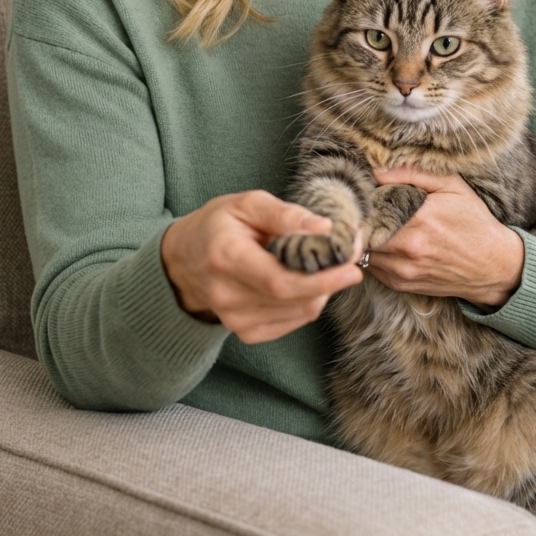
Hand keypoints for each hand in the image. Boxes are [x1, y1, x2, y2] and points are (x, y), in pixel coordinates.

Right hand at [161, 191, 363, 342]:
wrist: (184, 259)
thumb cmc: (218, 225)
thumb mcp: (246, 203)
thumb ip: (284, 213)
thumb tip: (324, 228)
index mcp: (226, 257)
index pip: (280, 280)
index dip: (321, 279)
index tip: (351, 266)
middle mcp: (227, 295)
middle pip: (294, 299)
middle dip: (331, 280)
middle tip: (351, 256)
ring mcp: (234, 319)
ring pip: (299, 312)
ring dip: (323, 289)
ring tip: (328, 262)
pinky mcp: (245, 332)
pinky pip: (293, 321)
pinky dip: (308, 301)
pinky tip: (305, 280)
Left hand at [369, 168, 524, 308]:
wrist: (493, 267)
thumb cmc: (474, 222)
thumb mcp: (452, 186)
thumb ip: (413, 173)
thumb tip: (377, 169)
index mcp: (419, 220)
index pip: (370, 208)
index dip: (361, 199)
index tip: (362, 191)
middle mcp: (408, 249)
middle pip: (361, 231)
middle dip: (358, 218)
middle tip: (361, 206)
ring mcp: (403, 270)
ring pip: (362, 251)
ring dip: (363, 237)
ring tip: (372, 223)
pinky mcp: (401, 284)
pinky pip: (371, 267)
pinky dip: (372, 253)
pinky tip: (384, 241)